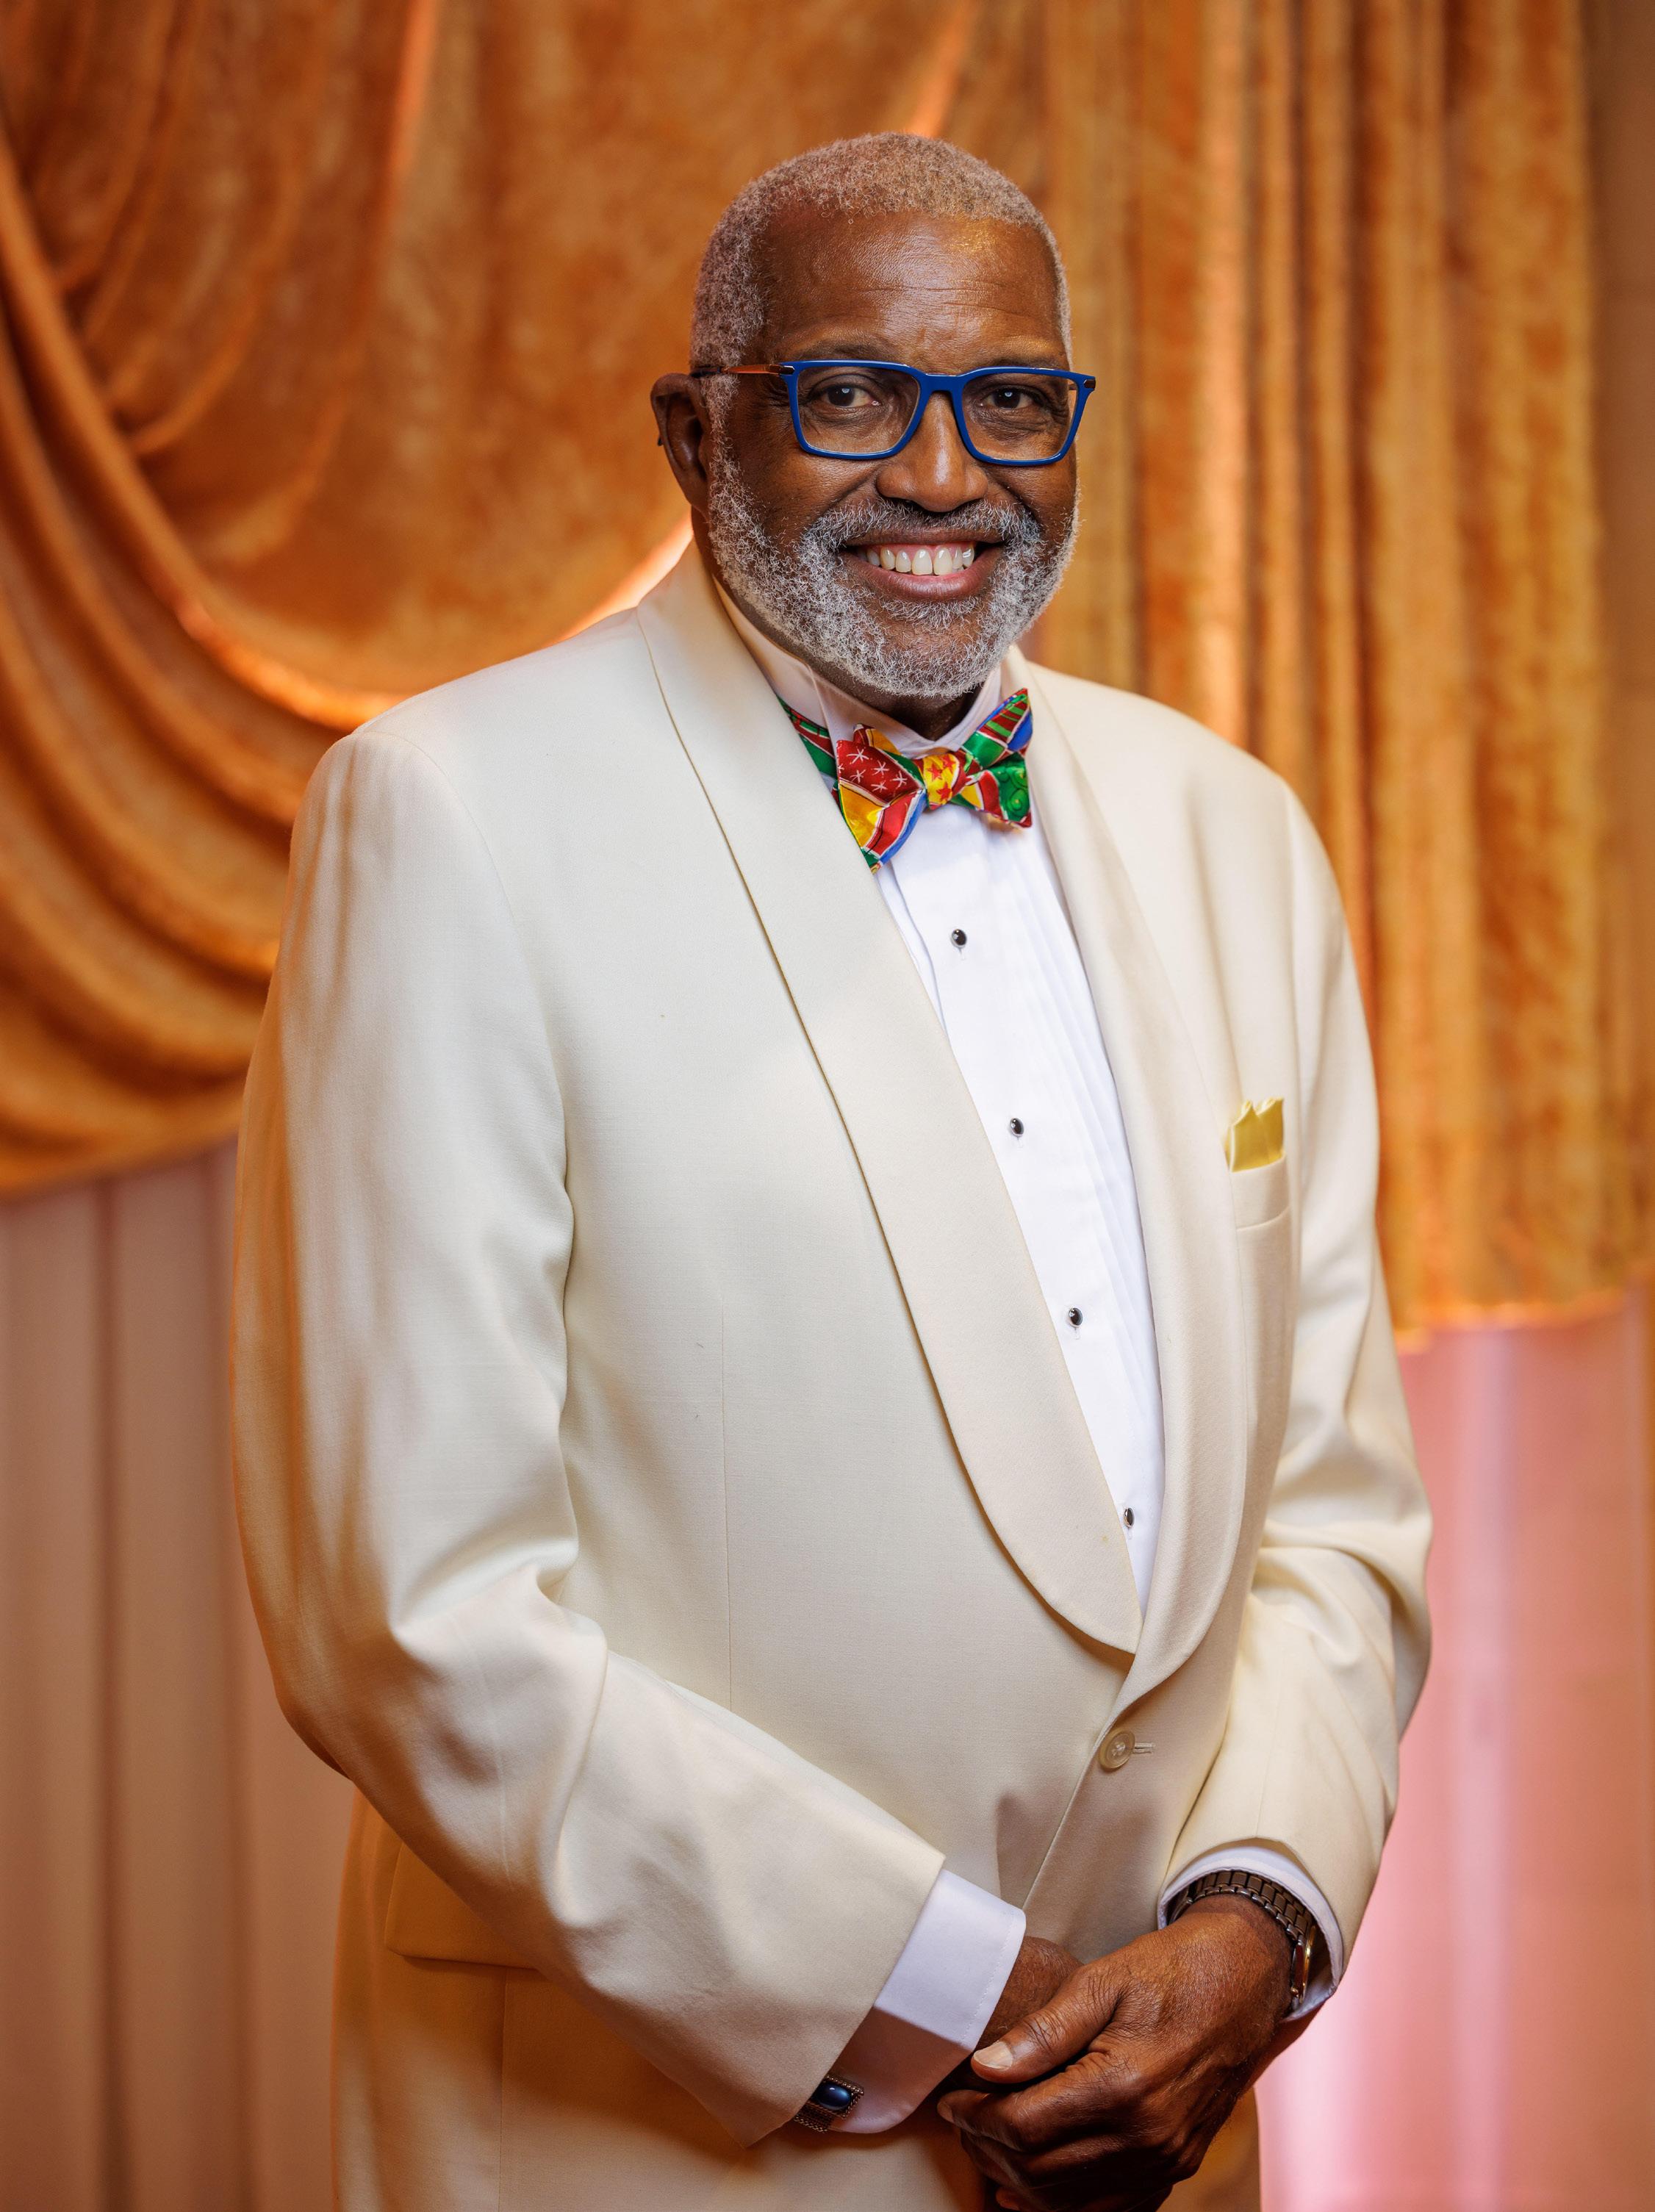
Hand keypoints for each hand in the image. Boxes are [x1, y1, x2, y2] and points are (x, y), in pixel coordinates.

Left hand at [936, 1896, 1293, 2210]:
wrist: (1243, 1982)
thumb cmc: (1170, 1971)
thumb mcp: (1101, 1979)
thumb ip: (1042, 2030)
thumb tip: (985, 2067)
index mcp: (1124, 2086)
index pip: (1024, 2126)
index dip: (975, 2118)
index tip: (951, 2101)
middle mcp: (1148, 2136)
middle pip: (1040, 2171)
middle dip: (988, 2150)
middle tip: (962, 2121)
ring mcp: (1166, 2159)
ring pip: (1069, 2201)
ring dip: (1018, 2181)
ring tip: (988, 2147)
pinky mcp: (1177, 2166)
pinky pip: (1111, 2208)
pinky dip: (1065, 2205)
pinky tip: (1032, 2188)